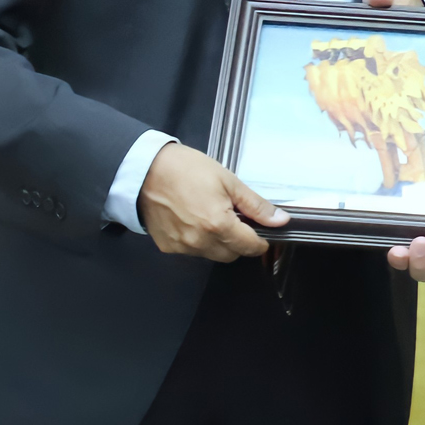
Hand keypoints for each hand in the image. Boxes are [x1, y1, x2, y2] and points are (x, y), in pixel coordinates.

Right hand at [137, 142, 289, 260]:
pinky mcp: (168, 247)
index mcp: (219, 225)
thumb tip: (279, 220)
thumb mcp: (228, 181)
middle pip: (232, 255)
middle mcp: (200, 242)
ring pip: (212, 255)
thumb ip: (255, 205)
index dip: (261, 240)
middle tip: (236, 218)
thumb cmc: (186, 169)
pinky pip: (192, 251)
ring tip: (212, 216)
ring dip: (219, 243)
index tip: (262, 231)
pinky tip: (194, 220)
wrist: (145, 169)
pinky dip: (198, 241)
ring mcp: (182, 247)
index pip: (250, 247)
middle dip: (240, 241)